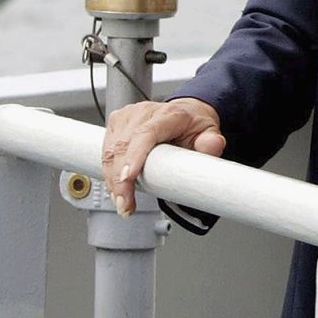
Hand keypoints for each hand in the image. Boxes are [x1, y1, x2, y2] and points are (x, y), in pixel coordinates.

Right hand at [100, 97, 225, 215]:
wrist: (185, 113)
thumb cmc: (194, 125)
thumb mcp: (209, 132)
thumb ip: (211, 142)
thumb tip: (212, 145)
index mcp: (168, 114)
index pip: (146, 134)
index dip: (134, 156)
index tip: (128, 178)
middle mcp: (144, 112)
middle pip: (123, 146)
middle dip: (120, 181)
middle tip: (125, 206)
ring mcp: (127, 116)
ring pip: (110, 151)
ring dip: (112, 180)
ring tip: (122, 202)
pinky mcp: (116, 123)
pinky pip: (105, 150)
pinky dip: (108, 173)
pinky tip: (116, 188)